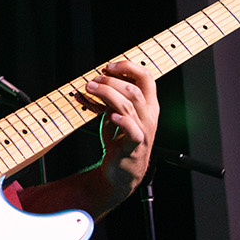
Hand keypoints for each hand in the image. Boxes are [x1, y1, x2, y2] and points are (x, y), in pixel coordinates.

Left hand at [82, 60, 158, 201]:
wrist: (121, 172)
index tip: (109, 66)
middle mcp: (149, 116)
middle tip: (93, 81)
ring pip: (129, 105)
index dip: (128, 67)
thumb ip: (107, 100)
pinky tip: (111, 115)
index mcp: (148, 105)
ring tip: (90, 89)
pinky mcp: (135, 145)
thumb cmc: (119, 142)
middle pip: (134, 89)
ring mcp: (144, 130)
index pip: (146, 77)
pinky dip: (122, 120)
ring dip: (107, 93)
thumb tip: (90, 84)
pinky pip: (133, 130)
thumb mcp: (114, 116)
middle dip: (111, 81)